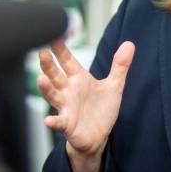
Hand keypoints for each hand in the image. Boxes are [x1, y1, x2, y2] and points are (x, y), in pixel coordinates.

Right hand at [37, 39, 134, 171]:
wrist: (97, 137)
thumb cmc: (101, 110)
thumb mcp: (113, 86)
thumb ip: (120, 66)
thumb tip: (130, 44)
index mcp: (78, 78)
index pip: (67, 60)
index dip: (61, 49)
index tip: (55, 34)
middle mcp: (68, 90)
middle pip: (55, 75)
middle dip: (48, 64)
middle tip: (42, 52)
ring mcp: (66, 107)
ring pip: (53, 95)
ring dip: (46, 88)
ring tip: (41, 79)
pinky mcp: (67, 124)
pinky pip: (59, 122)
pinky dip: (53, 121)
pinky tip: (48, 121)